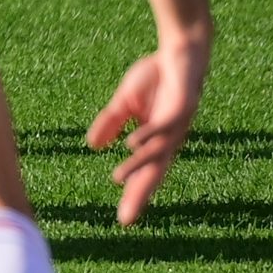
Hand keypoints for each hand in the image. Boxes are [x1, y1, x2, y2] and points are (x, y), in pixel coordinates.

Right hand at [85, 32, 209, 225]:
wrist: (180, 52)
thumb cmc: (157, 77)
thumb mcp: (125, 102)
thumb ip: (111, 122)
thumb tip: (92, 146)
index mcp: (156, 141)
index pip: (144, 174)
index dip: (134, 195)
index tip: (123, 220)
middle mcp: (169, 140)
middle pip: (153, 173)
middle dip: (139, 196)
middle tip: (126, 219)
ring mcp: (176, 126)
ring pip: (155, 153)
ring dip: (137, 166)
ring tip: (118, 179)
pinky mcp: (181, 109)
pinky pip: (162, 127)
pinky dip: (147, 136)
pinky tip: (131, 144)